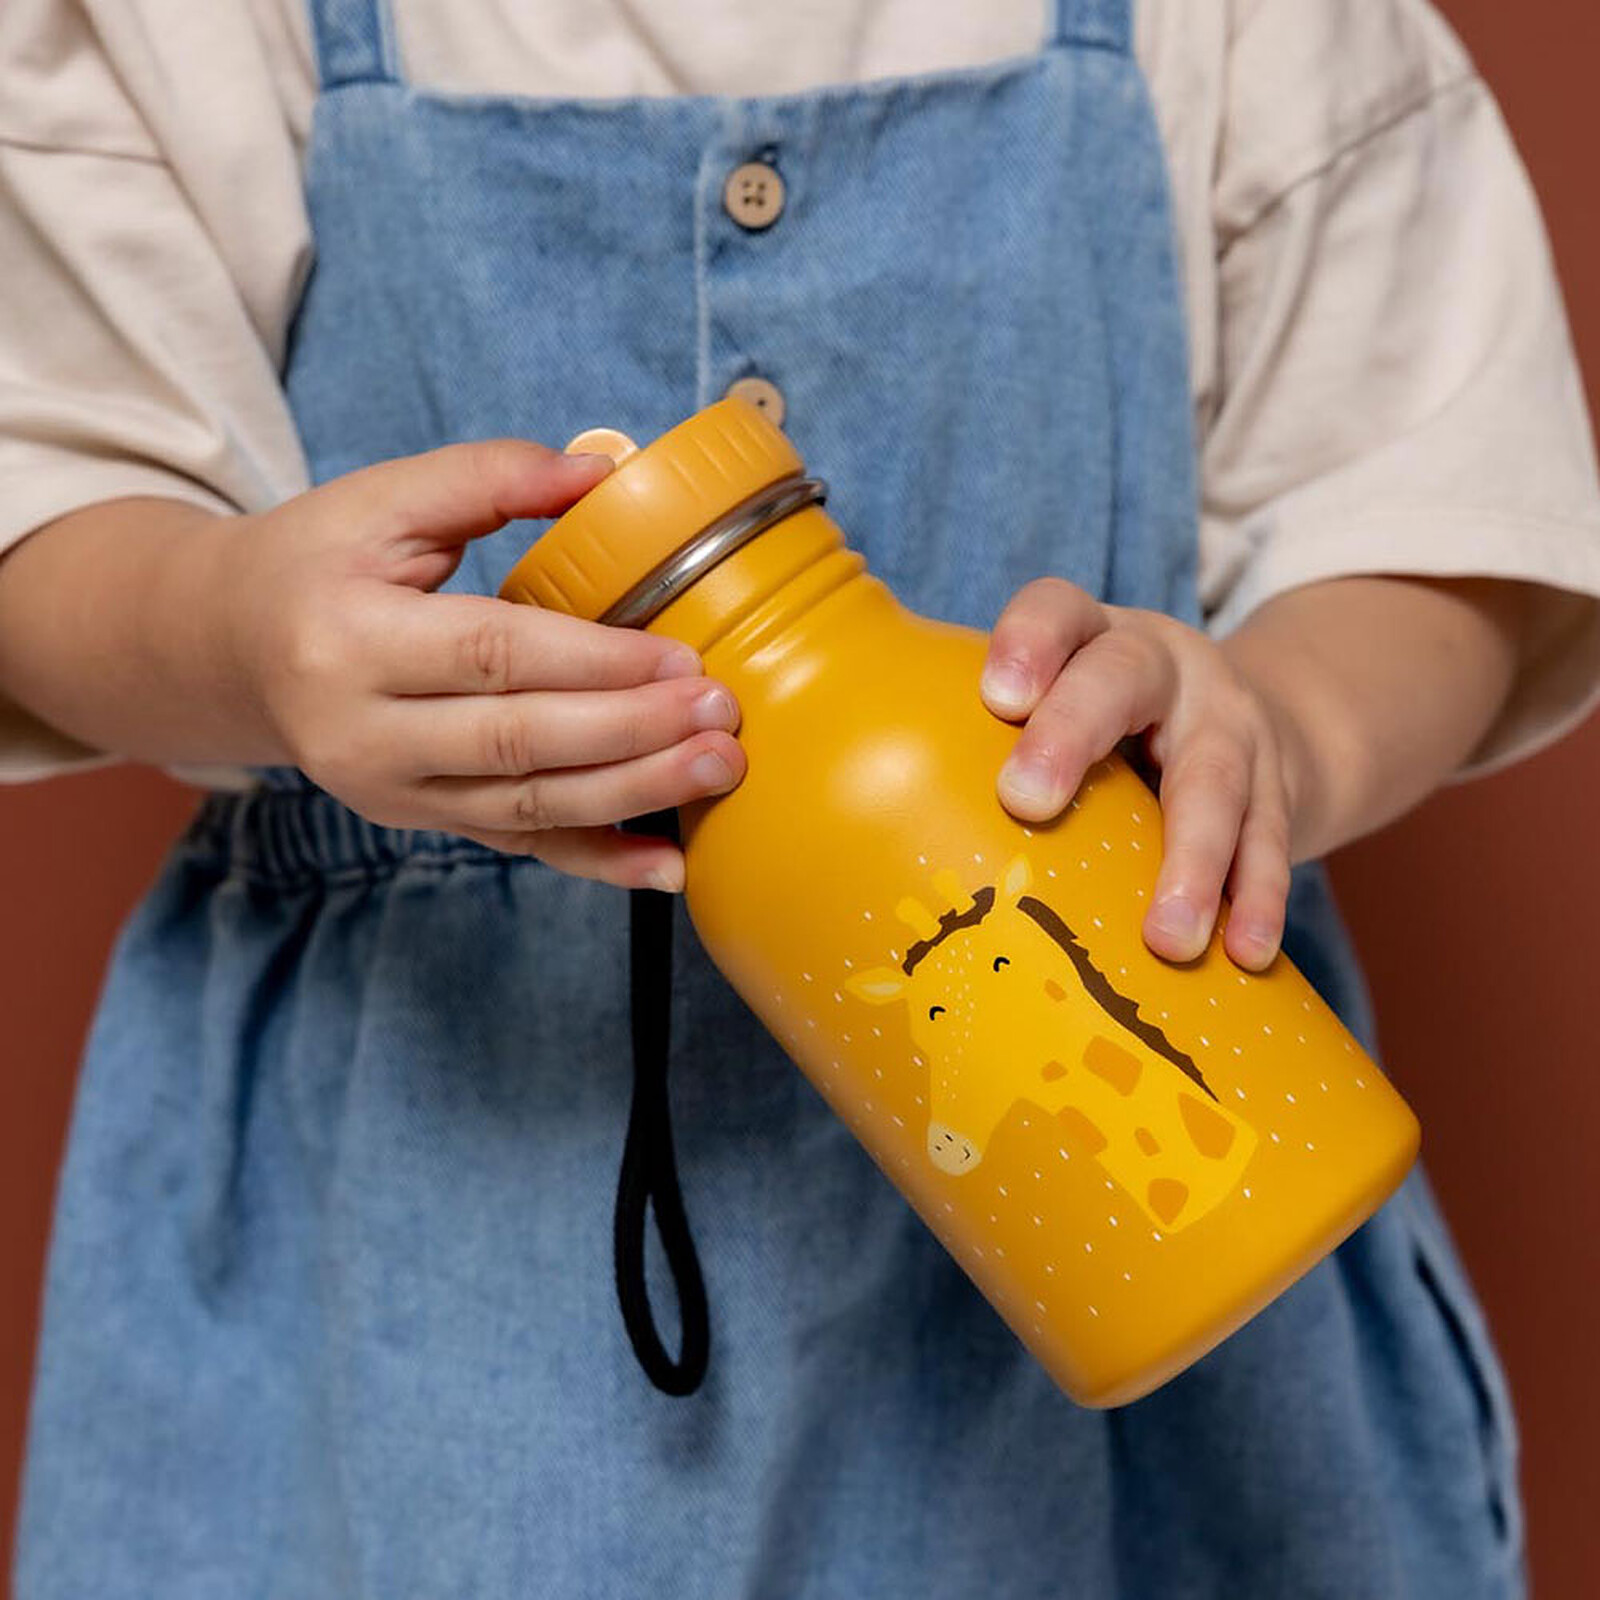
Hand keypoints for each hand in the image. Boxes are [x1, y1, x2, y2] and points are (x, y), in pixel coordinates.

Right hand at [221, 440, 743, 888]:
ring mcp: (390, 792)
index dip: (595, 662)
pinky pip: (518, 848)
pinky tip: (667, 868)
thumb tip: (603, 472)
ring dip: (634, 797)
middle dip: (632, 735)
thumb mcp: (382, 499)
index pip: (493, 655)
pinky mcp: (419, 820)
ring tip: (716, 773)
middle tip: (721, 719)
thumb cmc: (317, 562)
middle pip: (519, 742)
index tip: (684, 660)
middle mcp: (362, 733)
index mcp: (347, 639)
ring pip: (527, 808)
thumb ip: (490, 476)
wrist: (232, 648)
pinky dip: (597, 862)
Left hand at [980, 578, 1308, 970]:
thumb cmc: (1106, 727)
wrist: (1254, 722)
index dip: (1028, 641)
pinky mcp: (1279, 787)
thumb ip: (985, 739)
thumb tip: (874, 830)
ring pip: (1213, 778)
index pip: (1056, 610)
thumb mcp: (1059, 702)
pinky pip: (1272, 842)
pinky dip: (1258, 900)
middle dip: (1072, 735)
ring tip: (1168, 939)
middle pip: (1121, 679)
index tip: (997, 697)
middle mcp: (1164, 665)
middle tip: (1026, 801)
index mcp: (1093, 636)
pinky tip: (1245, 953)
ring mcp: (1230, 723)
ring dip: (1191, 860)